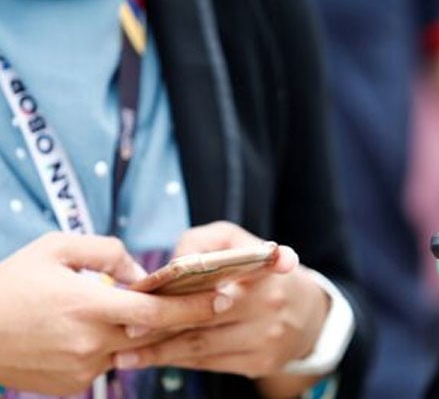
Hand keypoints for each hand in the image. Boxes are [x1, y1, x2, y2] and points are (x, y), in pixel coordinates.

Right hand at [0, 233, 226, 394]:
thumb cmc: (12, 282)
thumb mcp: (57, 248)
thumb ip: (108, 253)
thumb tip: (142, 273)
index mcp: (90, 306)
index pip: (158, 311)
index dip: (195, 305)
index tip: (223, 296)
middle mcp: (91, 342)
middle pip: (154, 334)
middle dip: (180, 319)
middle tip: (208, 302)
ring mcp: (82, 368)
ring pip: (130, 349)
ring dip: (138, 331)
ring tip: (127, 310)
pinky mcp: (72, 384)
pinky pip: (106, 363)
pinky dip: (109, 346)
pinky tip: (90, 329)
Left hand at [115, 222, 329, 380]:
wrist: (309, 314)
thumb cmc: (263, 272)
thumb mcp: (241, 240)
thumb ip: (204, 241)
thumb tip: (171, 266)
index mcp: (264, 271)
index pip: (219, 279)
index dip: (179, 290)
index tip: (143, 297)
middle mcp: (269, 306)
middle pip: (203, 319)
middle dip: (159, 326)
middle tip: (124, 331)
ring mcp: (266, 339)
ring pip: (202, 347)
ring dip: (161, 351)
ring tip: (125, 354)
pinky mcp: (260, 364)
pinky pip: (211, 363)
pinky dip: (180, 361)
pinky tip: (155, 358)